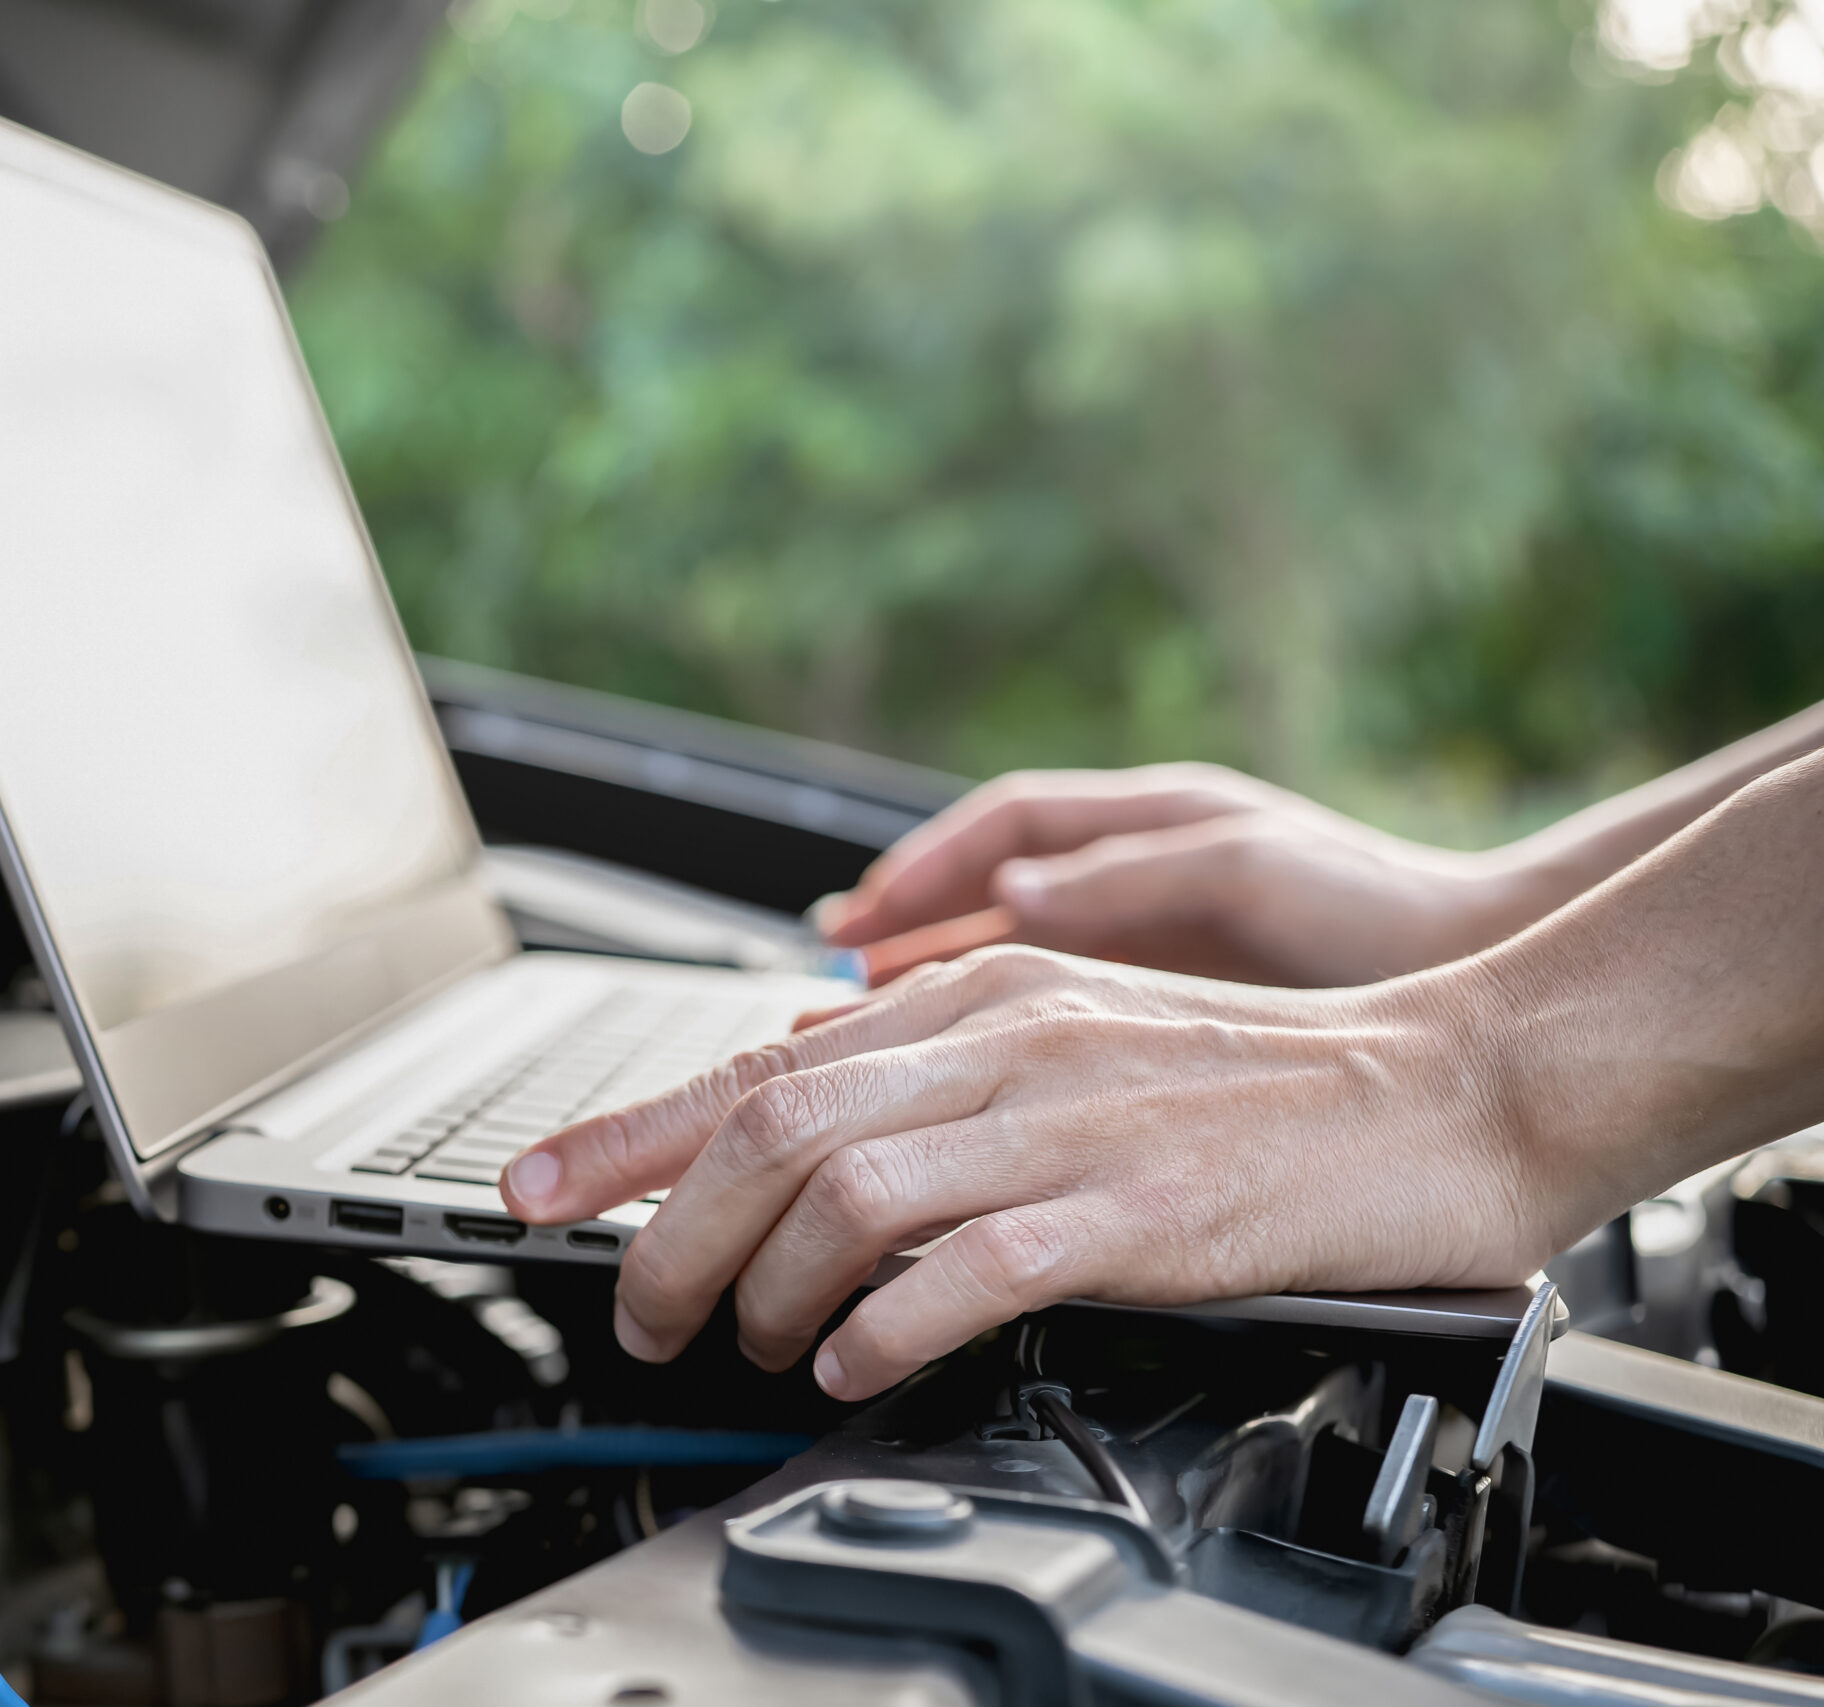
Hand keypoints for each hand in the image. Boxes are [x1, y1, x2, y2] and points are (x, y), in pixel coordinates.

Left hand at [501, 947, 1587, 1400]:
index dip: (626, 1134)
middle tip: (634, 1314)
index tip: (531, 1188)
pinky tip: (850, 1365)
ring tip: (749, 1348)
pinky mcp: (1137, 1210)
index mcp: (977, 999)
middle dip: (664, 1231)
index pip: (757, 1063)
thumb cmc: (1253, 1081)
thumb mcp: (1067, 1038)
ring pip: (843, 1192)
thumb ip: (934, 1068)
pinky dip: (883, 1324)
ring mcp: (1066, 1125)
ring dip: (763, 1288)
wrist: (1441, 1088)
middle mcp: (1002, 1043)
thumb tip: (794, 1098)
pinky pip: (969, 1267)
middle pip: (769, 1129)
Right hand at [816, 762, 1537, 986]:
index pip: (1003, 829)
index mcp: (1157, 821)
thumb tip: (1015, 894)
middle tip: (824, 984)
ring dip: (932, 994)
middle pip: (985, 894)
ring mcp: (1155, 946)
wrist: (1484, 997)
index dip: (920, 869)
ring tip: (854, 1038)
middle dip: (900, 931)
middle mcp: (1145, 877)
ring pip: (1011, 963)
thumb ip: (1130, 879)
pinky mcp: (1169, 1012)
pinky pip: (1053, 1019)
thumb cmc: (1385, 915)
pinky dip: (993, 1042)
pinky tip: (949, 1084)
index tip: (856, 916)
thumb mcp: (1250, 877)